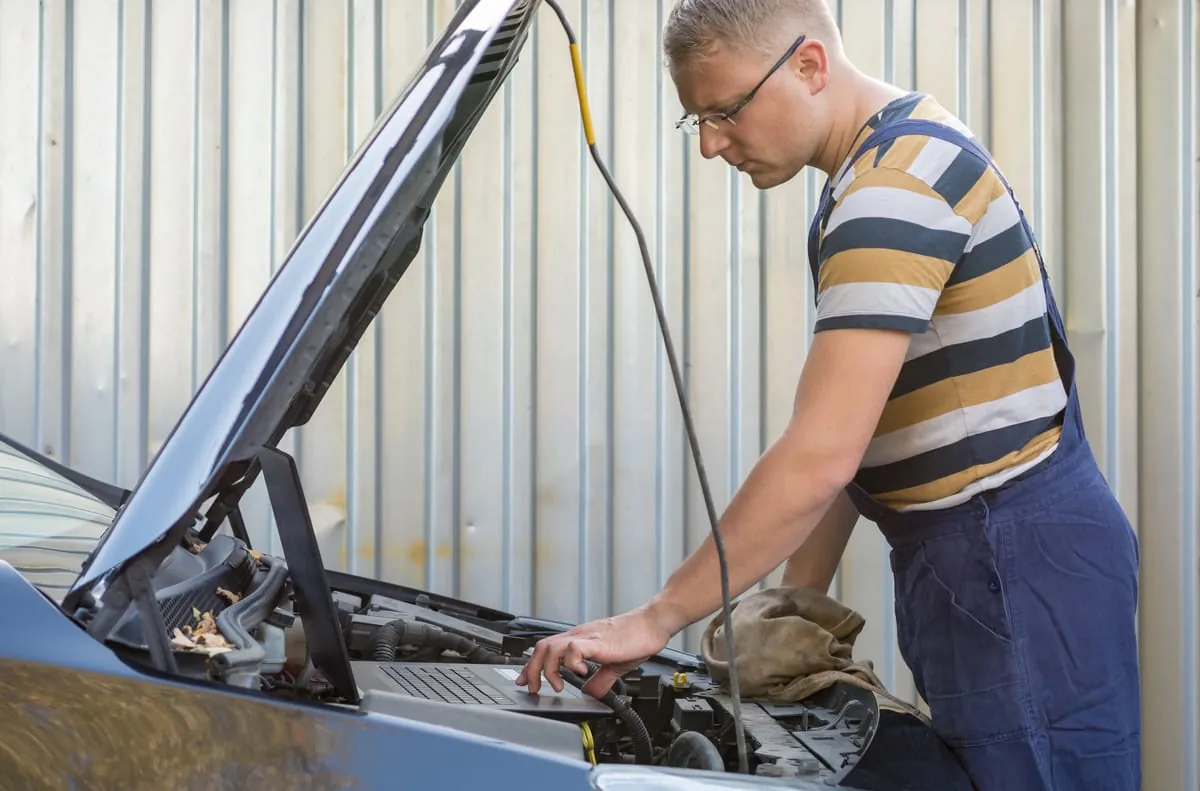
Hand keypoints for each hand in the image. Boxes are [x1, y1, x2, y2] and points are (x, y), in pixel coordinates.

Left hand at [515, 605, 672, 696]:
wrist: (652, 624)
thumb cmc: (636, 638)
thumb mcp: (614, 665)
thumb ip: (600, 680)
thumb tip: (590, 693)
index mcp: (581, 640)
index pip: (546, 649)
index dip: (531, 666)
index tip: (525, 681)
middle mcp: (579, 636)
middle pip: (541, 647)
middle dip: (531, 670)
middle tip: (533, 689)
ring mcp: (587, 637)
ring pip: (551, 647)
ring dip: (548, 669)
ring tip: (557, 685)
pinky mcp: (598, 641)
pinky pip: (574, 648)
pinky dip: (571, 663)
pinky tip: (580, 673)